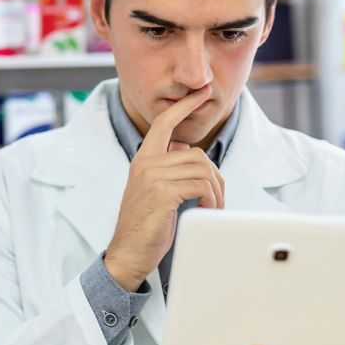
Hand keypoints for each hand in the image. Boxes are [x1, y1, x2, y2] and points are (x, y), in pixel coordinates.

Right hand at [104, 85, 224, 290]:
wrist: (128, 252)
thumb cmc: (146, 225)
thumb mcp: (155, 189)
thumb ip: (167, 166)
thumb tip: (185, 147)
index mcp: (143, 159)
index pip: (163, 123)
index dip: (184, 106)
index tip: (201, 92)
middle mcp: (145, 163)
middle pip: (197, 153)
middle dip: (215, 177)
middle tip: (216, 198)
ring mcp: (152, 176)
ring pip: (202, 169)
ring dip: (216, 191)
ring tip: (212, 207)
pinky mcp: (162, 192)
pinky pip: (201, 185)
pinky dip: (212, 199)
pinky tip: (206, 209)